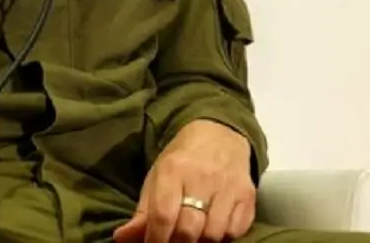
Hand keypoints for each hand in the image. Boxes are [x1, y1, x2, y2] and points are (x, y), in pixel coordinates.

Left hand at [113, 120, 255, 242]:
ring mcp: (228, 187)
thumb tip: (122, 238)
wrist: (220, 136)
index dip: (156, 240)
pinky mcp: (248, 196)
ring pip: (214, 234)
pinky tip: (212, 230)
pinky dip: (222, 238)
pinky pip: (235, 232)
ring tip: (191, 238)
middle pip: (189, 229)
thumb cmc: (182, 162)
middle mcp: (202, 178)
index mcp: (172, 170)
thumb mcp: (156, 178)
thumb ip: (142, 212)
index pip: (163, 215)